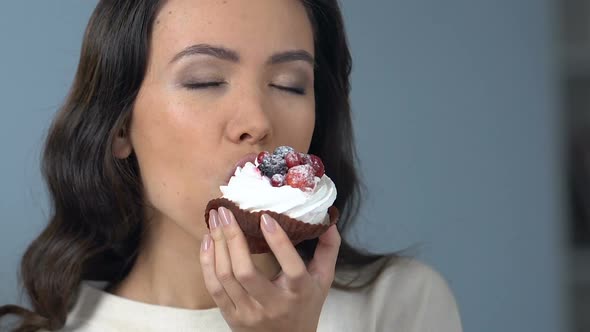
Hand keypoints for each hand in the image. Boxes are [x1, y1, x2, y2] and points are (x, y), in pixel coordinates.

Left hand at [199, 207, 340, 331]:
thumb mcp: (323, 280)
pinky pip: (214, 287)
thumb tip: (329, 219)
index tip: (264, 216)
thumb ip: (328, 249)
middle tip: (225, 211)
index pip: (291, 267)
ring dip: (217, 245)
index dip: (278, 241)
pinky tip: (207, 241)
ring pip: (226, 277)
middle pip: (246, 272)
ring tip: (214, 220)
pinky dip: (207, 262)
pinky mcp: (232, 316)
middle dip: (232, 238)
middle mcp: (273, 305)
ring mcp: (249, 312)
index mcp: (299, 292)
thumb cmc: (305, 305)